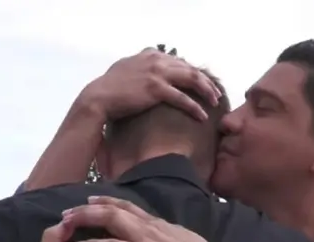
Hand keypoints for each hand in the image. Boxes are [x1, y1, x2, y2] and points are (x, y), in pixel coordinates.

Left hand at [63, 196, 211, 241]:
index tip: (90, 199)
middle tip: (68, 211)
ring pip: (109, 220)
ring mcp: (144, 239)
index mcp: (158, 223)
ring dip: (85, 219)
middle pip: (113, 208)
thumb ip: (168, 238)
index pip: (128, 206)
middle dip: (88, 207)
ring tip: (65, 222)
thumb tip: (162, 238)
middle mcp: (148, 226)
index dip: (107, 201)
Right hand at [79, 48, 221, 121]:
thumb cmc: (109, 89)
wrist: (98, 98)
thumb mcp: (126, 69)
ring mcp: (157, 73)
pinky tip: (202, 116)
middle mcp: (156, 60)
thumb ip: (140, 66)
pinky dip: (195, 107)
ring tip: (215, 102)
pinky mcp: (156, 89)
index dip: (194, 73)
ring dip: (206, 91)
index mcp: (151, 55)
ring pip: (191, 79)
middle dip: (206, 81)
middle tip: (215, 93)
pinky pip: (182, 98)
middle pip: (190, 68)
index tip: (202, 84)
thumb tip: (148, 70)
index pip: (180, 62)